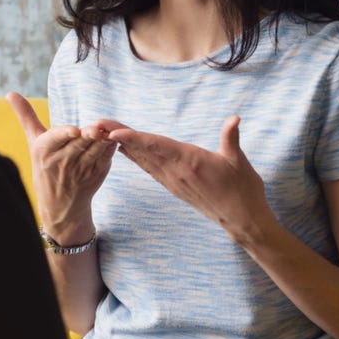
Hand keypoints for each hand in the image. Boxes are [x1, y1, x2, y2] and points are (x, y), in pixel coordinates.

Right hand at [5, 92, 116, 239]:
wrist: (59, 204)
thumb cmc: (44, 165)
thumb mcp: (33, 142)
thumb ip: (26, 116)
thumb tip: (9, 93)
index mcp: (44, 151)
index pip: (56, 139)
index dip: (66, 134)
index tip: (74, 130)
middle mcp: (61, 162)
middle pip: (79, 143)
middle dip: (89, 135)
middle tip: (98, 128)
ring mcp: (80, 170)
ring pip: (95, 150)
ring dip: (103, 140)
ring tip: (108, 130)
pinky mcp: (96, 175)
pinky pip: (106, 158)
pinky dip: (110, 148)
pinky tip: (113, 138)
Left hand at [106, 116, 273, 243]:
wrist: (242, 220)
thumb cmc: (243, 189)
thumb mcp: (239, 162)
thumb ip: (232, 138)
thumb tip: (234, 118)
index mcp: (189, 162)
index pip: (156, 146)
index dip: (134, 138)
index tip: (113, 133)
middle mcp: (175, 172)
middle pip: (141, 150)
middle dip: (117, 136)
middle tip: (95, 124)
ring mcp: (172, 180)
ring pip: (141, 159)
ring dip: (121, 145)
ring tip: (101, 132)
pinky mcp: (174, 186)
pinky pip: (148, 168)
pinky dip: (133, 156)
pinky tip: (122, 149)